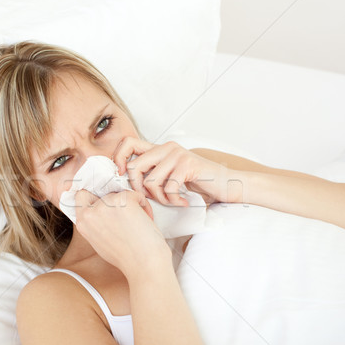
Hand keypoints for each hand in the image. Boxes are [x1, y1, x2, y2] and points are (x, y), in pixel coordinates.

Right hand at [74, 189, 171, 276]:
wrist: (144, 264)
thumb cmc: (126, 258)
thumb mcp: (100, 241)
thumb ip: (96, 223)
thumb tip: (102, 209)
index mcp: (82, 222)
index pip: (82, 196)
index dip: (95, 197)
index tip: (108, 205)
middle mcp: (91, 212)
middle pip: (105, 194)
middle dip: (118, 204)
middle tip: (128, 218)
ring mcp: (106, 204)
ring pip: (121, 194)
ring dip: (132, 205)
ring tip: (139, 223)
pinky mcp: (123, 200)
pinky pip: (136, 195)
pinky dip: (144, 205)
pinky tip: (146, 219)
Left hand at [112, 137, 228, 205]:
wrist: (226, 185)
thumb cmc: (197, 183)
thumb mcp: (170, 176)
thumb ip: (152, 173)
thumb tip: (125, 182)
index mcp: (159, 148)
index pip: (128, 142)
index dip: (118, 158)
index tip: (122, 176)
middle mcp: (166, 147)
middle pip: (134, 166)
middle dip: (138, 188)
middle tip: (151, 198)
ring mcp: (177, 154)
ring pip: (150, 181)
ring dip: (160, 198)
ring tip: (172, 200)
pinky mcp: (187, 164)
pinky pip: (168, 188)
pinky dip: (173, 200)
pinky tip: (182, 201)